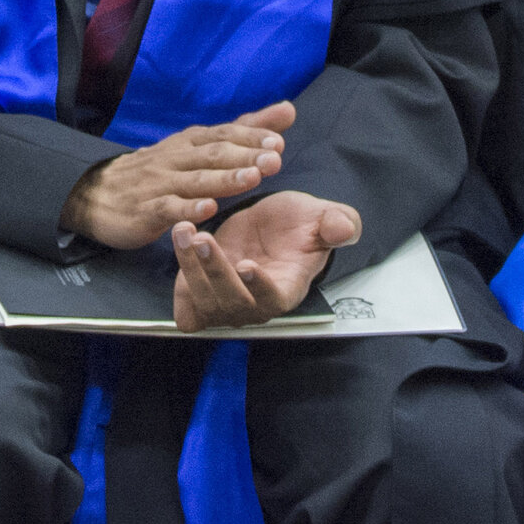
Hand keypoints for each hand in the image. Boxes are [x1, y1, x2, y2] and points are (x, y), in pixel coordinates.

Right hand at [62, 101, 293, 250]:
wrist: (96, 194)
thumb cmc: (156, 171)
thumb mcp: (195, 147)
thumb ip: (243, 131)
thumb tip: (288, 110)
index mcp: (189, 142)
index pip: (223, 134)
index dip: (250, 137)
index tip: (278, 141)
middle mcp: (176, 158)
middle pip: (213, 154)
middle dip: (245, 155)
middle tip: (274, 159)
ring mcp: (160, 184)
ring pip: (196, 180)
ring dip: (225, 178)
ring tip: (251, 178)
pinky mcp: (147, 210)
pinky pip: (170, 208)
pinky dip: (189, 208)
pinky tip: (208, 210)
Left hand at [169, 190, 359, 328]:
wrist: (269, 226)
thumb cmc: (298, 225)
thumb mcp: (322, 216)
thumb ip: (337, 223)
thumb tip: (345, 228)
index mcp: (287, 289)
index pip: (274, 300)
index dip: (260, 288)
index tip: (247, 265)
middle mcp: (255, 306)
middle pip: (233, 303)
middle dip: (216, 272)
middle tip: (204, 239)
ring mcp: (226, 307)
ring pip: (204, 302)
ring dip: (191, 268)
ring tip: (184, 230)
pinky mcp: (201, 299)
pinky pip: (186, 305)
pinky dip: (179, 281)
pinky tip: (179, 243)